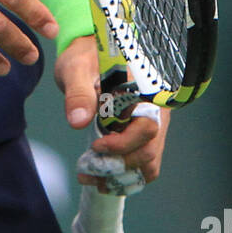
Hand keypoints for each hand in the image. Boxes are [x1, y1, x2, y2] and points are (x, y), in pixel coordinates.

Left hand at [55, 35, 169, 188]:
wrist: (88, 55)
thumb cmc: (84, 58)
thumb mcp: (76, 69)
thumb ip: (78, 93)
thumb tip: (77, 121)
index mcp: (144, 91)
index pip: (147, 127)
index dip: (123, 144)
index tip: (97, 146)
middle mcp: (155, 109)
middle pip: (149, 150)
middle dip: (119, 165)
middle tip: (88, 169)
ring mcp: (151, 123)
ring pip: (148, 162)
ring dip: (122, 176)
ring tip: (92, 177)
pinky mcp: (142, 134)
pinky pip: (144, 162)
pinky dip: (126, 174)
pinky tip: (103, 176)